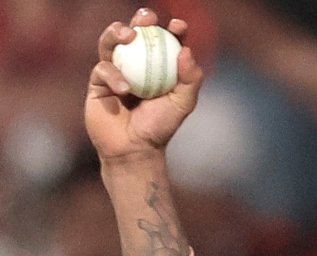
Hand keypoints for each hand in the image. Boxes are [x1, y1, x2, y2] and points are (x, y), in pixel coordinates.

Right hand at [85, 7, 202, 162]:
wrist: (134, 148)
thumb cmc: (160, 126)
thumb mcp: (182, 104)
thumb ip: (190, 79)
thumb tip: (185, 50)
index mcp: (159, 66)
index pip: (165, 42)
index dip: (172, 29)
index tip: (178, 26)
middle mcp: (136, 65)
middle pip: (135, 34)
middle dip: (140, 20)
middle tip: (147, 18)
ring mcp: (115, 70)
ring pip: (111, 42)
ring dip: (117, 32)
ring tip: (129, 35)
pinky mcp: (97, 81)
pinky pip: (102, 68)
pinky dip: (114, 75)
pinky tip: (124, 88)